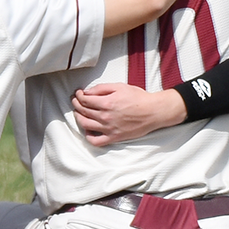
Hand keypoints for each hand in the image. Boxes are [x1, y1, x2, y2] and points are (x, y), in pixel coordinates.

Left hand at [71, 82, 186, 145]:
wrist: (153, 111)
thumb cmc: (138, 98)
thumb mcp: (119, 87)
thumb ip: (101, 88)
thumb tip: (87, 92)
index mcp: (106, 103)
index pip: (84, 100)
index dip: (78, 96)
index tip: (78, 94)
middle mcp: (105, 117)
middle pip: (83, 111)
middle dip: (76, 105)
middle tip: (76, 101)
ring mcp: (109, 128)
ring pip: (85, 125)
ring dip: (78, 118)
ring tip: (79, 113)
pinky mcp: (114, 137)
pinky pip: (96, 141)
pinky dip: (89, 136)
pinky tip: (88, 130)